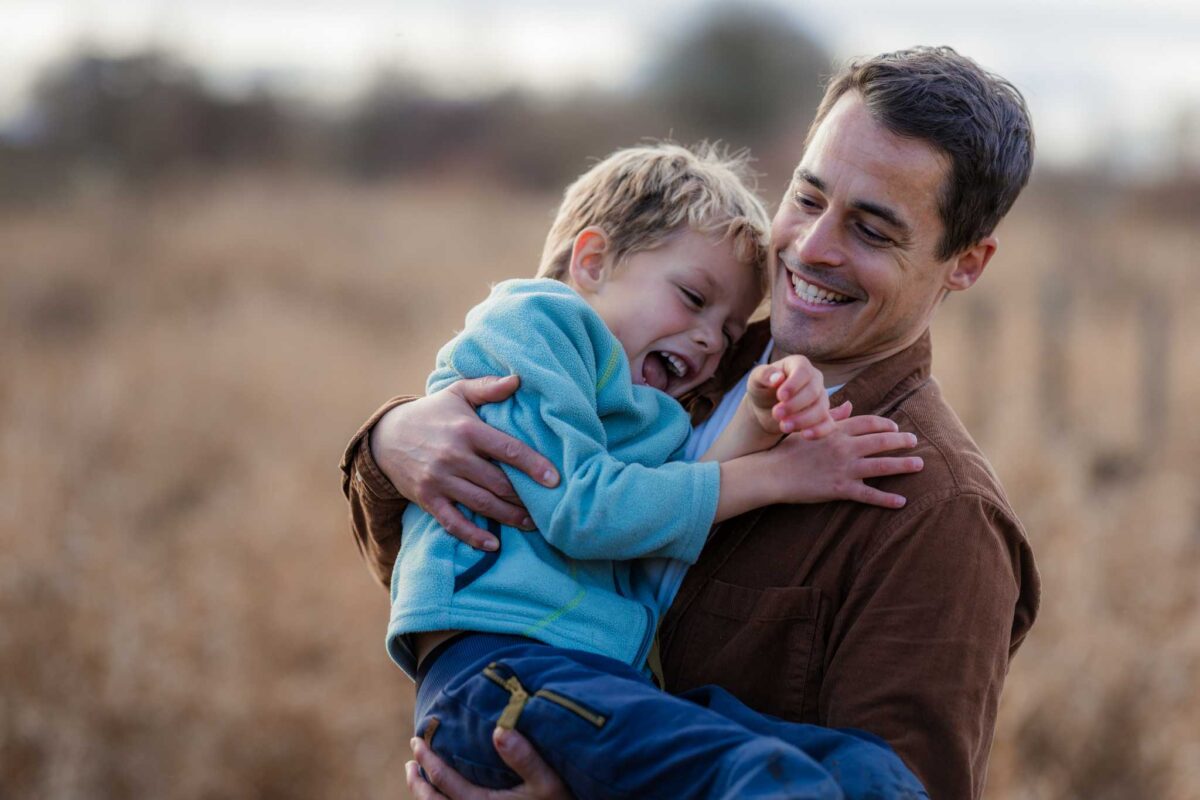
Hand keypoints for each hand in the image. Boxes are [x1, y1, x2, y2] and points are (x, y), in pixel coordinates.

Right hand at [370, 375, 558, 550]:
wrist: (386, 436)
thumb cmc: (433, 413)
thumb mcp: (457, 393)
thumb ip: (488, 387)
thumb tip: (518, 380)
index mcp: (467, 429)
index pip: (508, 449)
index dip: (534, 466)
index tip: (555, 480)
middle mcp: (454, 456)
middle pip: (499, 483)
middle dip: (525, 498)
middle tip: (547, 507)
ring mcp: (439, 479)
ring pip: (482, 504)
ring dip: (509, 517)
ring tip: (531, 524)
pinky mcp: (427, 498)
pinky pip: (453, 522)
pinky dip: (473, 536)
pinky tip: (493, 544)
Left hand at [406, 729, 572, 799]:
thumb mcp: (548, 781)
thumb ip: (524, 756)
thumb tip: (499, 729)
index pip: (444, 781)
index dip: (427, 760)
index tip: (417, 741)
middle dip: (418, 782)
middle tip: (411, 761)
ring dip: (425, 796)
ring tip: (418, 779)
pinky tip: (446, 795)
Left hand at [746, 355, 834, 438]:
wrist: (765, 408)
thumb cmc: (762, 388)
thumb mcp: (756, 379)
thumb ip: (764, 375)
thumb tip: (777, 378)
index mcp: (799, 365)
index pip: (804, 371)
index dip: (793, 385)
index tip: (780, 397)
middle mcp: (815, 379)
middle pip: (813, 392)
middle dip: (794, 405)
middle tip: (776, 414)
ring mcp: (821, 398)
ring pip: (821, 410)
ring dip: (802, 420)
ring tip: (783, 426)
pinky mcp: (823, 417)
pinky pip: (829, 424)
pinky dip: (819, 431)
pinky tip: (805, 435)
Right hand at [764, 413, 923, 507]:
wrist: (773, 473)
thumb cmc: (787, 450)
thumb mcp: (808, 428)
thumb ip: (831, 417)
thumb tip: (849, 404)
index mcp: (836, 431)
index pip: (868, 423)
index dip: (885, 425)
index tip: (895, 427)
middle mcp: (844, 447)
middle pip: (881, 441)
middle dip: (902, 441)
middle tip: (915, 442)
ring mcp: (844, 468)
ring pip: (881, 466)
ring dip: (903, 465)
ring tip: (919, 465)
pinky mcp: (840, 489)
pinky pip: (868, 494)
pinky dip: (886, 499)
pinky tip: (901, 501)